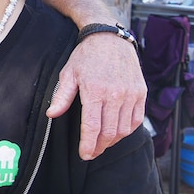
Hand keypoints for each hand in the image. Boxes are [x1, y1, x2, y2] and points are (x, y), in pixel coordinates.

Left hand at [46, 32, 145, 159]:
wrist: (110, 38)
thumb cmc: (86, 56)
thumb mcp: (68, 73)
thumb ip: (61, 96)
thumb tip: (51, 115)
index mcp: (95, 90)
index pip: (92, 126)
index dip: (88, 144)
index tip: (84, 155)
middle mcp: (116, 94)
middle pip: (110, 131)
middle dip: (99, 146)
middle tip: (91, 153)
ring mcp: (131, 94)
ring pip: (124, 129)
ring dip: (113, 141)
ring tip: (101, 144)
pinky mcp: (141, 93)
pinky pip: (136, 119)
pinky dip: (127, 130)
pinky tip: (116, 132)